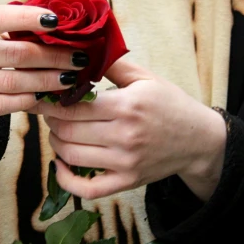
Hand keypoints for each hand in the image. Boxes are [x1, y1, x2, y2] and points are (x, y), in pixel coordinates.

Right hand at [0, 5, 88, 145]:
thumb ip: (10, 27)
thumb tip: (60, 23)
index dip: (28, 18)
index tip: (57, 21)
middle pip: (15, 54)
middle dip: (53, 56)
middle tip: (79, 58)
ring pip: (12, 82)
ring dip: (47, 81)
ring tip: (69, 78)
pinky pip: (2, 105)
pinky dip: (27, 100)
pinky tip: (44, 95)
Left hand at [28, 60, 226, 200]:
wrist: (199, 140)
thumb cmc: (171, 105)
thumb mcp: (146, 78)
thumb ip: (112, 65)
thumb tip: (80, 54)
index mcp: (127, 106)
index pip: (74, 106)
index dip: (52, 102)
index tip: (44, 96)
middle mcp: (125, 136)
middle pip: (68, 130)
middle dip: (51, 120)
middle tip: (48, 111)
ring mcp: (125, 162)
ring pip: (72, 156)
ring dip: (56, 142)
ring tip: (57, 130)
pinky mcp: (127, 181)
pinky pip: (87, 189)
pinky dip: (66, 180)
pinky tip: (60, 164)